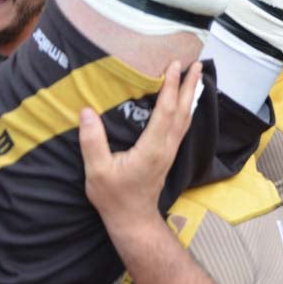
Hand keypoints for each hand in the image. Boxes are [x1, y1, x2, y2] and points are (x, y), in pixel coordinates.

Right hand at [79, 60, 201, 233]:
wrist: (133, 220)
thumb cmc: (114, 197)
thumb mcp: (97, 171)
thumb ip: (92, 141)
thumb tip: (86, 111)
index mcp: (151, 148)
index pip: (165, 111)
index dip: (171, 87)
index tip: (175, 66)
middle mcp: (166, 147)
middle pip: (183, 111)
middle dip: (190, 85)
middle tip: (196, 63)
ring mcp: (170, 150)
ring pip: (185, 118)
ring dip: (191, 95)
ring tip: (196, 76)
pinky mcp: (168, 154)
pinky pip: (182, 125)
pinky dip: (186, 108)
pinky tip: (186, 102)